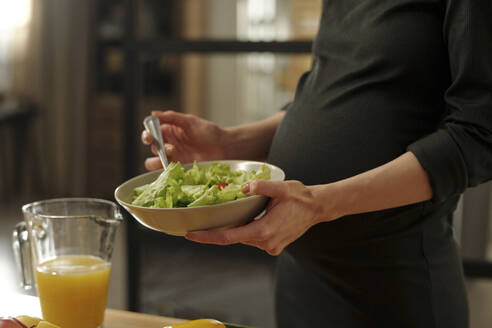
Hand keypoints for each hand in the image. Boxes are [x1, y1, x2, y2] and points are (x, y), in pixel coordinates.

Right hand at [142, 110, 226, 169]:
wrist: (224, 148)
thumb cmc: (209, 133)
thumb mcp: (191, 121)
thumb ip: (172, 117)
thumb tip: (153, 113)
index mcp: (170, 130)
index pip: (151, 132)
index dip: (147, 134)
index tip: (150, 136)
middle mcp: (169, 144)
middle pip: (152, 147)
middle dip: (156, 147)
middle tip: (168, 147)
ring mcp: (174, 158)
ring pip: (154, 162)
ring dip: (157, 160)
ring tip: (173, 156)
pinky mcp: (179, 169)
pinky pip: (165, 172)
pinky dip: (165, 171)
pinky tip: (176, 166)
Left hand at [185, 180, 333, 255]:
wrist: (317, 207)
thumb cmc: (300, 197)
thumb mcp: (281, 187)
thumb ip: (262, 187)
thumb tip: (244, 187)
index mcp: (264, 230)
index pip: (228, 237)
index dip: (207, 237)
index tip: (190, 235)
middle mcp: (266, 242)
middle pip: (234, 237)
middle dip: (217, 229)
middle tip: (198, 222)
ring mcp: (270, 246)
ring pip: (243, 237)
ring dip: (234, 228)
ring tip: (223, 216)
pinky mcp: (273, 245)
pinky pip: (253, 238)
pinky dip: (246, 229)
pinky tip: (245, 218)